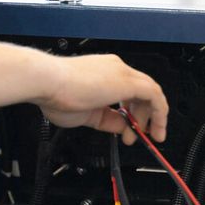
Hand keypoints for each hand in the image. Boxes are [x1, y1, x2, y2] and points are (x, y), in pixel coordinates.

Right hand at [39, 54, 167, 144]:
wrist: (45, 81)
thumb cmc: (54, 93)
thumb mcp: (85, 115)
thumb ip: (107, 120)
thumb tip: (122, 128)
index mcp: (100, 74)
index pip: (124, 94)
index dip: (129, 114)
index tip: (128, 129)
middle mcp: (113, 69)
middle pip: (139, 93)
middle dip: (141, 117)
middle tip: (137, 136)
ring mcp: (120, 72)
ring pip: (149, 92)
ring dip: (151, 117)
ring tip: (147, 135)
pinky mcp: (127, 80)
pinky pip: (155, 95)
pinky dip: (159, 113)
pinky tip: (154, 127)